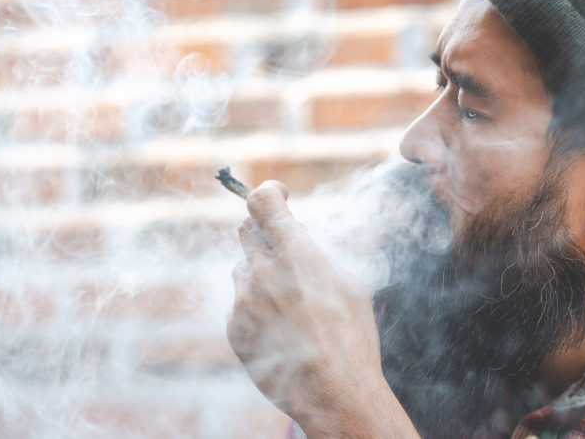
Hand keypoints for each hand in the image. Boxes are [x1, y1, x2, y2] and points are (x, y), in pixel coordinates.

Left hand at [226, 181, 385, 431]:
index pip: (262, 200)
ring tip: (290, 301)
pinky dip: (255, 304)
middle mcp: (261, 271)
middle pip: (248, 228)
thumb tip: (297, 237)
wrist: (334, 393)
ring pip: (242, 267)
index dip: (270, 192)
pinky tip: (281, 327)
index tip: (280, 195)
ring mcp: (243, 300)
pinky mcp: (233, 327)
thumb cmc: (351, 336)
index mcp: (294, 252)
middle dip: (266, 231)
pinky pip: (239, 301)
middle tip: (287, 249)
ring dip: (260, 271)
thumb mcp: (349, 281)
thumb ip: (315, 251)